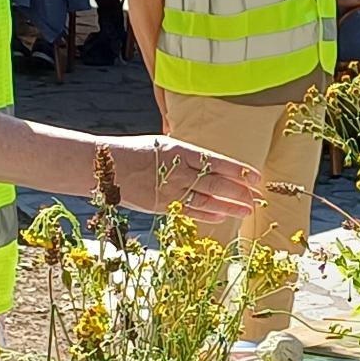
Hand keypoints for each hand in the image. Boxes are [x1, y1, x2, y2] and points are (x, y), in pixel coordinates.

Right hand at [110, 136, 259, 224]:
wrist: (102, 165)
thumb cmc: (133, 151)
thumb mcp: (162, 144)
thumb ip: (186, 154)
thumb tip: (209, 161)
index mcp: (179, 150)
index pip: (217, 162)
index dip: (239, 171)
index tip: (256, 177)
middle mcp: (177, 170)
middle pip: (217, 183)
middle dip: (240, 192)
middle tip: (257, 197)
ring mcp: (170, 189)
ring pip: (207, 200)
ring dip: (229, 206)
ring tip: (247, 210)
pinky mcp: (161, 205)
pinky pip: (190, 211)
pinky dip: (208, 214)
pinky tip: (222, 216)